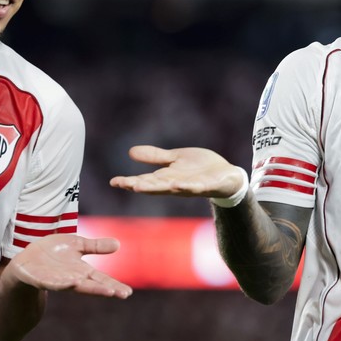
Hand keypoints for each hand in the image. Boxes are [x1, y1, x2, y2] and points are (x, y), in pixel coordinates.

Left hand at [5, 234, 131, 298]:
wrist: (27, 258)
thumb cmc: (53, 253)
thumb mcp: (77, 245)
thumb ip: (95, 246)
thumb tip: (118, 244)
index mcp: (81, 271)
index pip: (101, 279)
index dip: (114, 285)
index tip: (127, 292)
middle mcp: (72, 278)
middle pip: (92, 285)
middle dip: (105, 289)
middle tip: (121, 294)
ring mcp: (57, 280)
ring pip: (74, 286)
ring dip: (89, 288)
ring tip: (105, 291)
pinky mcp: (41, 279)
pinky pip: (52, 282)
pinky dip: (62, 283)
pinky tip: (72, 283)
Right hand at [109, 145, 246, 198]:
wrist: (226, 176)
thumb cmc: (200, 168)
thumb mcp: (175, 159)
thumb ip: (155, 157)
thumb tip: (130, 152)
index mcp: (167, 178)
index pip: (145, 180)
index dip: (129, 181)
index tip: (113, 181)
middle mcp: (175, 184)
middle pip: (154, 186)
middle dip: (139, 185)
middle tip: (124, 184)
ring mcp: (190, 186)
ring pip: (170, 188)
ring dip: (156, 188)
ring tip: (140, 186)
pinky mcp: (205, 186)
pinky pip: (194, 187)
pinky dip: (185, 187)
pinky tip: (176, 184)